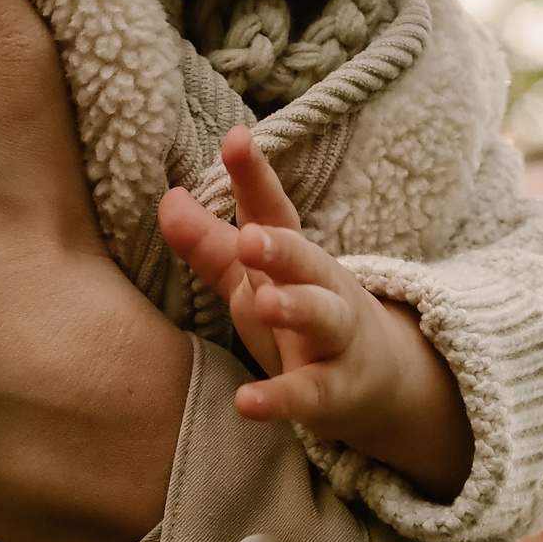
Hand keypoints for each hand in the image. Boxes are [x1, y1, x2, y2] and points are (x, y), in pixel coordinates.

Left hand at [162, 125, 472, 500]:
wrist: (375, 382)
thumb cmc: (299, 321)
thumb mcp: (254, 280)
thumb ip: (209, 244)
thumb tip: (166, 197)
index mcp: (295, 258)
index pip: (274, 211)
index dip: (256, 177)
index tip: (236, 138)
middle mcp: (322, 289)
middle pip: (307, 262)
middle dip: (282, 248)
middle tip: (252, 237)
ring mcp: (335, 339)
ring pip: (323, 319)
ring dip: (297, 308)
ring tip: (264, 301)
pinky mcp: (335, 391)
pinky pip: (310, 395)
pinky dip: (281, 400)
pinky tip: (247, 403)